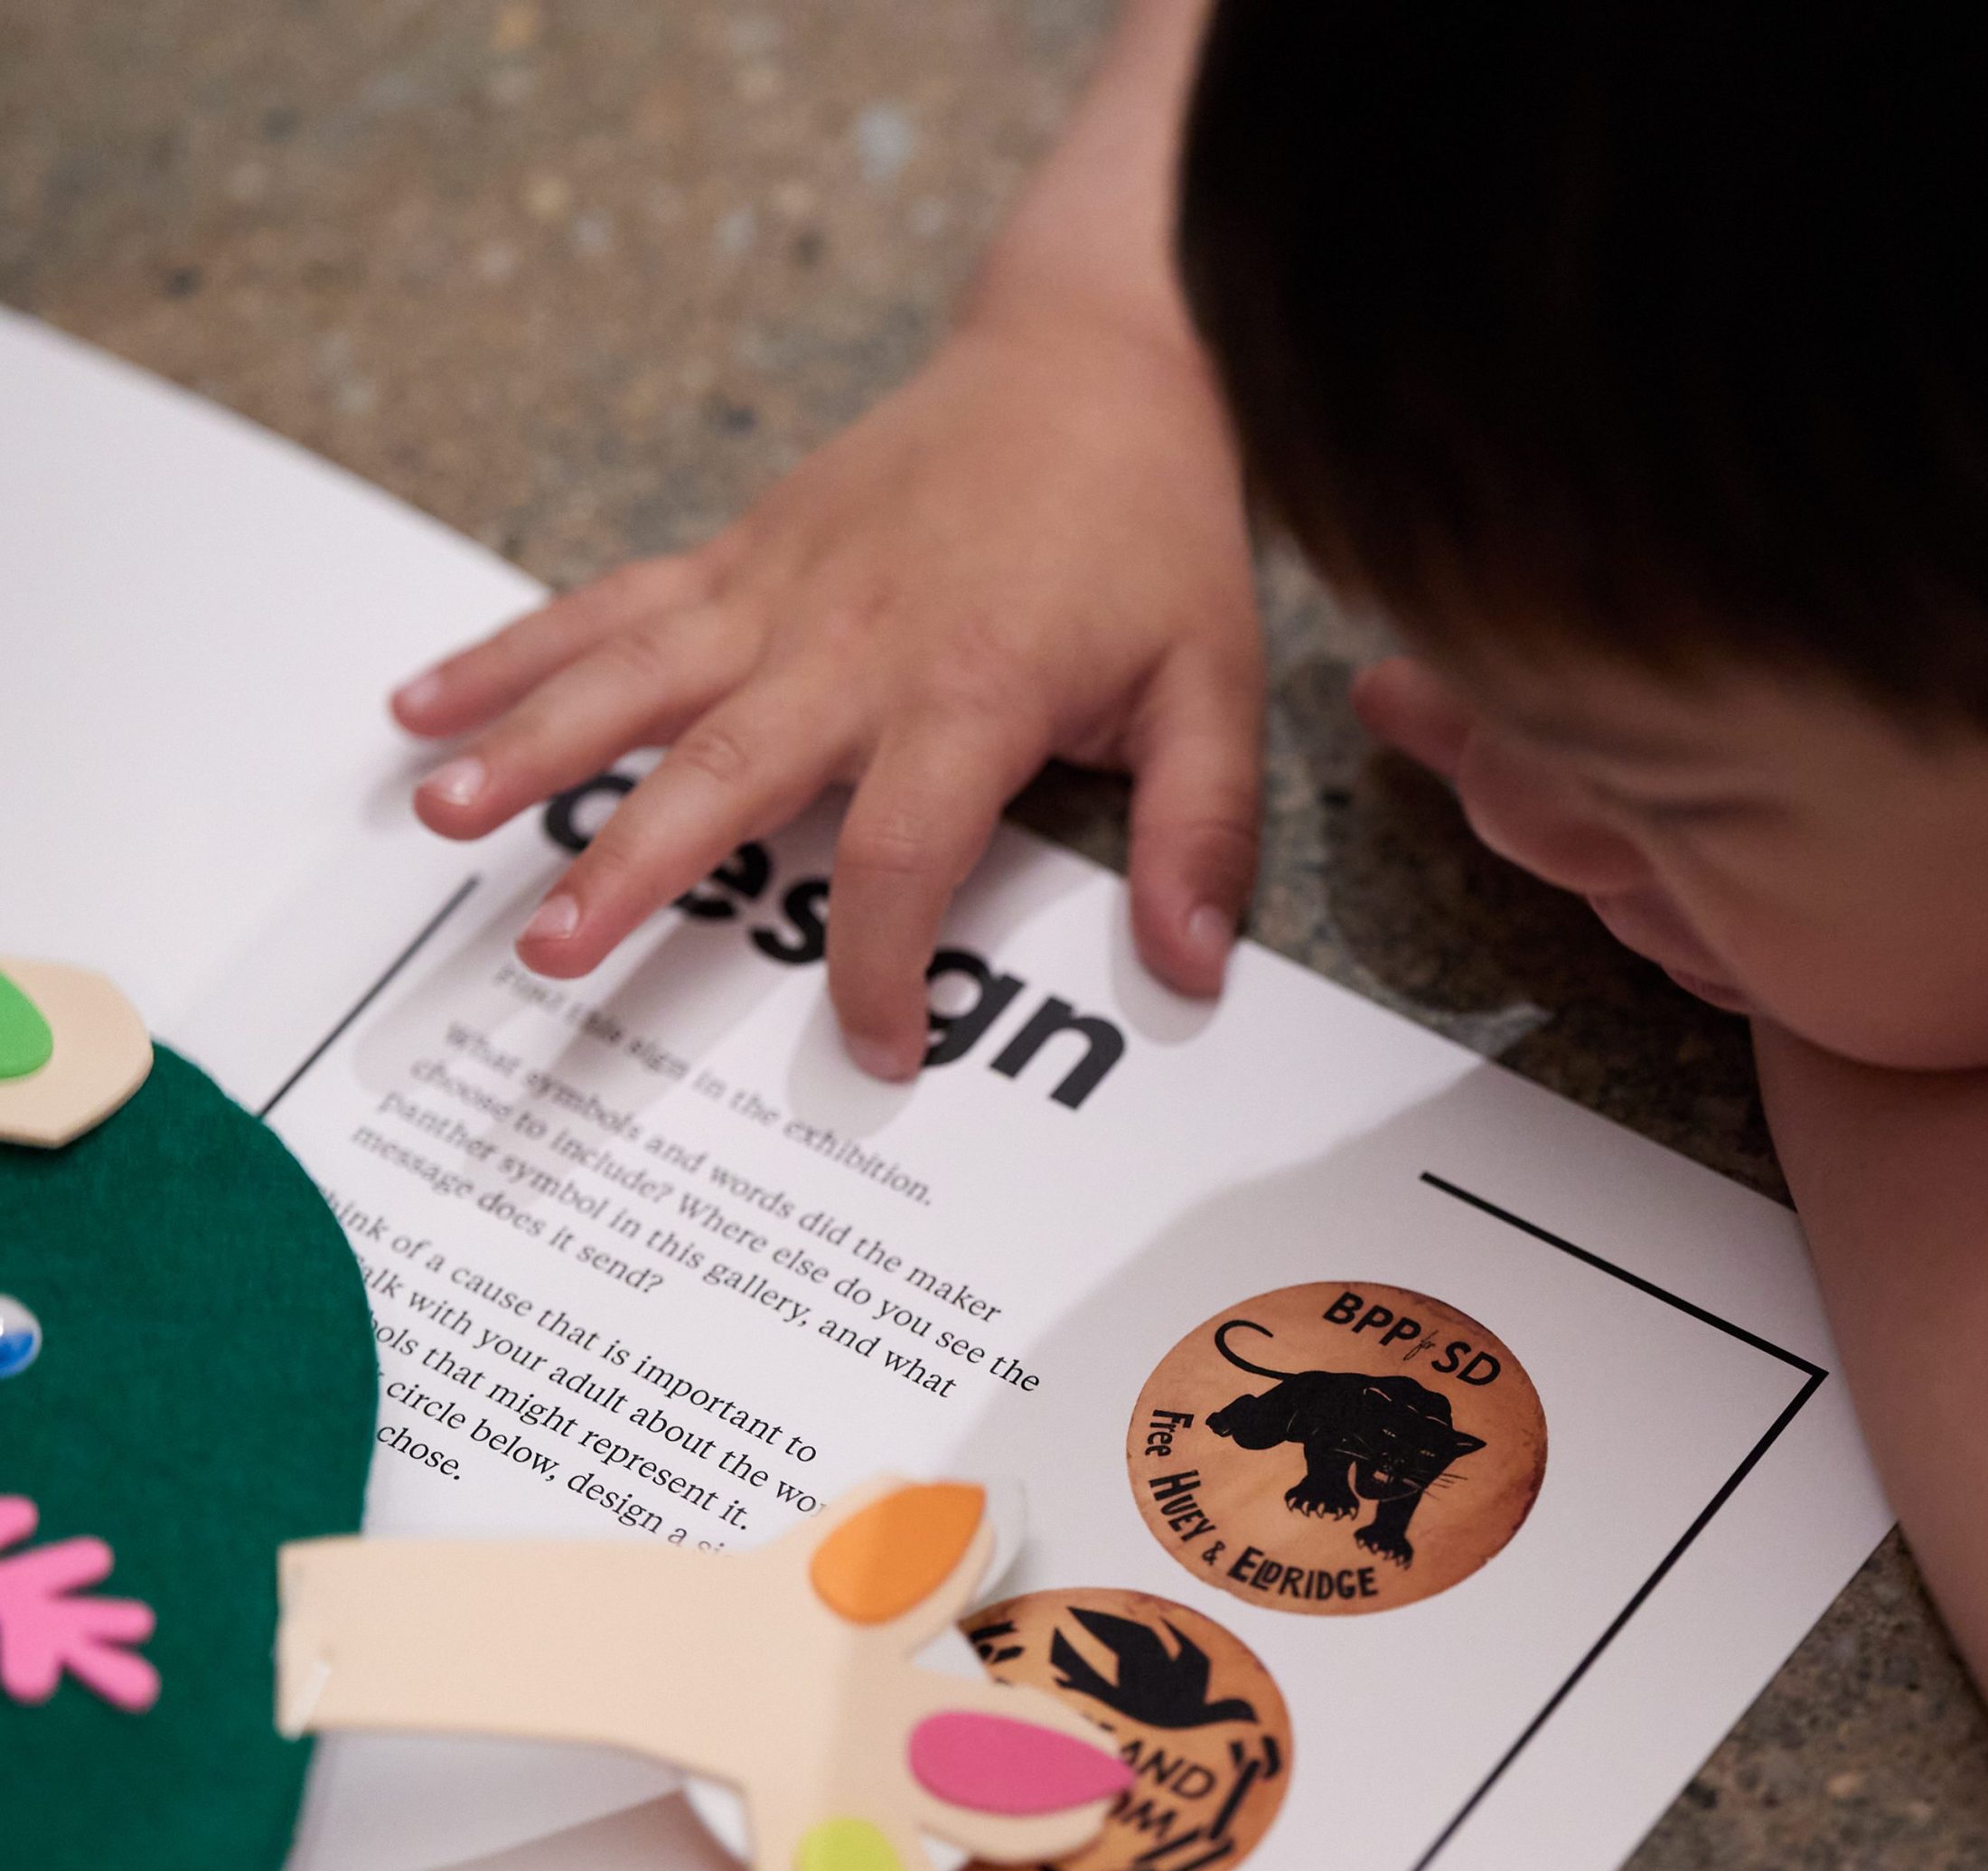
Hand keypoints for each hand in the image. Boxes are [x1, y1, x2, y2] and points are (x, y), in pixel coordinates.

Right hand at [392, 316, 1263, 1079]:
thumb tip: (1192, 965)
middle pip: (723, 770)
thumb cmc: (1149, 525)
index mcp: (969, 692)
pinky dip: (519, 649)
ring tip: (438, 817)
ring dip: (531, 745)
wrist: (1093, 353)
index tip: (877, 1050)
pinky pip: (612, 604)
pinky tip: (428, 700)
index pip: (900, 855)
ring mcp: (780, 591)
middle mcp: (852, 644)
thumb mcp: (1211, 684)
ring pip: (633, 677)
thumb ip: (1200, 829)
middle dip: (631, 867)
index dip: (879, 963)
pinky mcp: (742, 554)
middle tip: (550, 949)